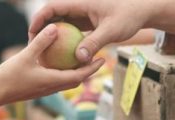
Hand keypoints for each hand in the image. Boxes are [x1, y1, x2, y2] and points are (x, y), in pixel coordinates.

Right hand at [0, 24, 104, 106]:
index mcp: (53, 81)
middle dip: (89, 71)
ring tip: (81, 60)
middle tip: (97, 59)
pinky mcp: (39, 89)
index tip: (103, 59)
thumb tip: (55, 27)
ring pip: (67, 82)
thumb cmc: (9, 77)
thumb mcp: (25, 56)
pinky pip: (57, 81)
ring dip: (77, 73)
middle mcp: (53, 88)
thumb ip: (41, 42)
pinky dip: (64, 73)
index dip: (93, 68)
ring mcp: (46, 90)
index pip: (80, 76)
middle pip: (77, 80)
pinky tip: (59, 63)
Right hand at [28, 0, 155, 63]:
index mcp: (80, 3)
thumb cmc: (129, 16)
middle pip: (53, 16)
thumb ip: (94, 43)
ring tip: (44, 54)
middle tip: (34, 48)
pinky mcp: (88, 23)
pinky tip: (63, 58)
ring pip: (61, 25)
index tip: (32, 34)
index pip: (52, 7)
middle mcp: (79, 7)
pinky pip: (72, 32)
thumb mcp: (111, 30)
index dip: (38, 19)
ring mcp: (83, 15)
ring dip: (52, 38)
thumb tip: (78, 58)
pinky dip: (66, 42)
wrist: (142, 11)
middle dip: (41, 30)